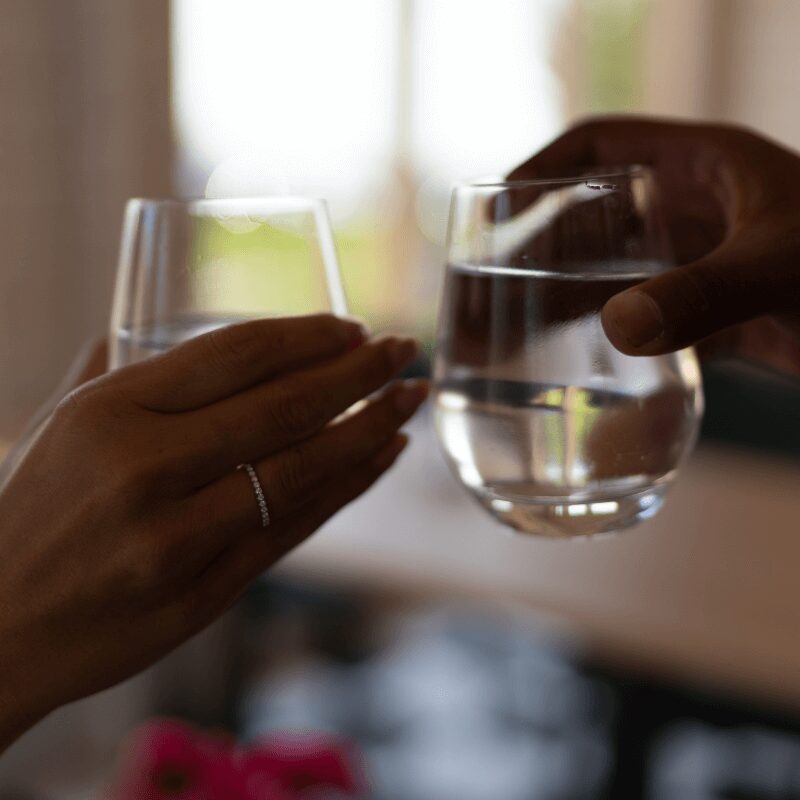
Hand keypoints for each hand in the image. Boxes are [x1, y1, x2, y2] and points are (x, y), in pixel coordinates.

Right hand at [0, 315, 426, 749]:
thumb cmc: (30, 513)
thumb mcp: (56, 426)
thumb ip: (113, 369)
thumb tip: (158, 318)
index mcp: (108, 412)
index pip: (234, 355)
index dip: (306, 336)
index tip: (353, 328)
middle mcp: (144, 470)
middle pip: (283, 407)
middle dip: (359, 373)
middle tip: (406, 349)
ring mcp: (177, 539)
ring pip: (301, 470)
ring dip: (371, 429)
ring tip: (410, 401)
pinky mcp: (203, 595)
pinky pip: (293, 529)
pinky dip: (347, 488)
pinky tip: (381, 457)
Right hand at [509, 116, 799, 374]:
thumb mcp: (779, 266)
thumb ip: (706, 292)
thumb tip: (618, 327)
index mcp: (705, 166)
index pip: (601, 146)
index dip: (541, 171)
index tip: (497, 215)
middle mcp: (697, 210)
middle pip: (596, 218)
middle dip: (541, 253)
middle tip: (492, 293)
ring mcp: (706, 262)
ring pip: (616, 274)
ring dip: (567, 303)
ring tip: (514, 336)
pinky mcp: (720, 314)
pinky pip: (648, 320)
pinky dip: (612, 342)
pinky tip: (576, 365)